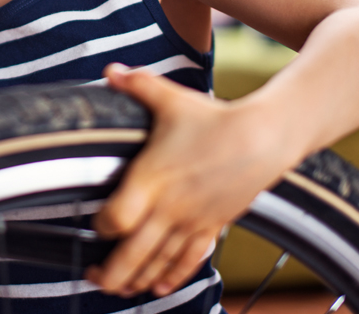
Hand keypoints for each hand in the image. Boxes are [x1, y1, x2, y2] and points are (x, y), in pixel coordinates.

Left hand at [85, 64, 294, 297]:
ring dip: (137, 279)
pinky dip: (173, 276)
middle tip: (94, 279)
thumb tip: (111, 70)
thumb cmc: (213, 118)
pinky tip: (159, 287)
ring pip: (159, 261)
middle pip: (133, 252)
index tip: (95, 224)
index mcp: (151, 178)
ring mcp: (192, 220)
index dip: (101, 226)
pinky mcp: (213, 226)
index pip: (116, 218)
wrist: (264, 137)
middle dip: (111, 272)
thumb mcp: (170, 97)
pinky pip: (190, 259)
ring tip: (120, 289)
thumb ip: (137, 85)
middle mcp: (169, 206)